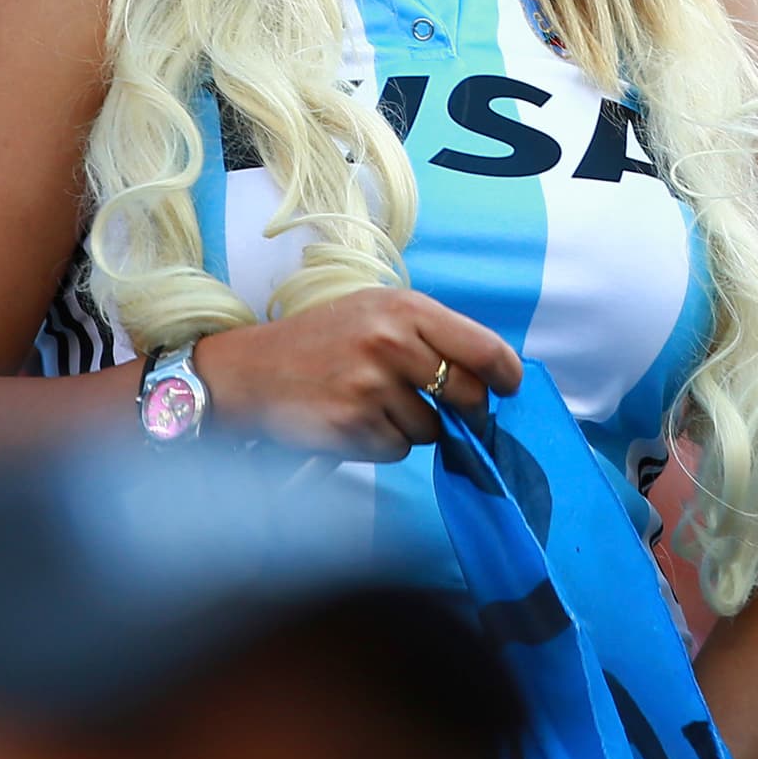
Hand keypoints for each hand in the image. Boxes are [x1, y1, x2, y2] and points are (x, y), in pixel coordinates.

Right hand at [193, 288, 521, 460]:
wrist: (250, 370)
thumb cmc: (320, 341)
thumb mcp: (375, 312)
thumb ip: (429, 334)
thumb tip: (487, 374)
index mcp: (404, 308)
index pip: (483, 347)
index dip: (505, 374)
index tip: (508, 387)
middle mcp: (391, 342)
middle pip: (467, 395)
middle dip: (466, 410)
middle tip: (445, 409)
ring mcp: (372, 385)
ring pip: (432, 429)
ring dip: (412, 427)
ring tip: (371, 404)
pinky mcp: (354, 424)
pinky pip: (398, 450)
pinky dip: (382, 444)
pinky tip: (353, 422)